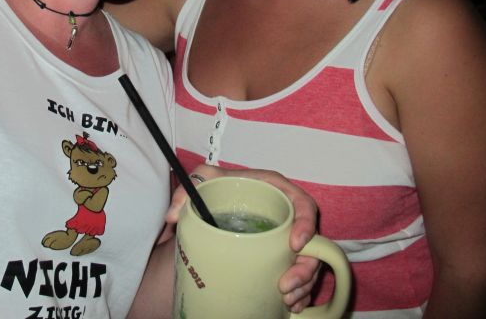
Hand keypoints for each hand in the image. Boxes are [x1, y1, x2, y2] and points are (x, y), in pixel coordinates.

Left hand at [165, 164, 319, 311]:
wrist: (215, 204)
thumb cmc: (216, 188)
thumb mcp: (203, 181)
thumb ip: (187, 191)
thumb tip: (173, 215)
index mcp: (275, 191)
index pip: (303, 203)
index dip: (306, 223)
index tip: (296, 244)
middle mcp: (287, 215)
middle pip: (312, 241)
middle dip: (305, 267)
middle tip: (286, 285)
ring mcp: (287, 238)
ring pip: (309, 263)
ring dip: (303, 284)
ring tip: (286, 298)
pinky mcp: (283, 255)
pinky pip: (301, 275)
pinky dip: (299, 292)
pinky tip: (289, 305)